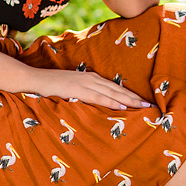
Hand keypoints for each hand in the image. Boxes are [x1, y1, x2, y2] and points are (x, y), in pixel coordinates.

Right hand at [33, 68, 151, 110]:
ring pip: (112, 93)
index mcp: (90, 78)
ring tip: (142, 107)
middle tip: (150, 105)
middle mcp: (91, 78)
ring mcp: (85, 83)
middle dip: (134, 97)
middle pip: (117, 89)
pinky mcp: (78, 90)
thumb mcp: (71, 89)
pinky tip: (122, 107)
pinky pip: (98, 97)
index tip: (142, 101)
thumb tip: (95, 103)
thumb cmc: (52, 86)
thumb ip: (83, 94)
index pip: (114, 87)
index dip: (129, 94)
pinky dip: (112, 102)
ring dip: (128, 100)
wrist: (35, 79)